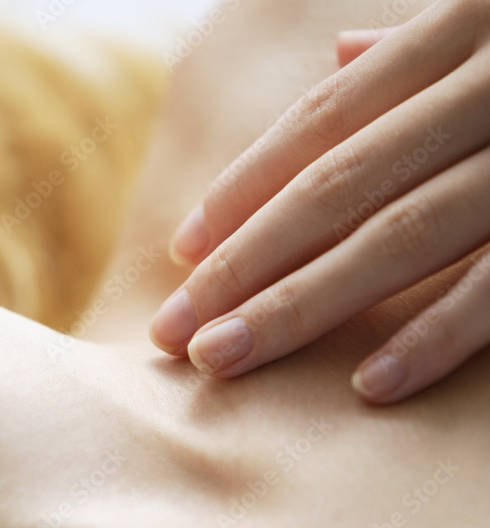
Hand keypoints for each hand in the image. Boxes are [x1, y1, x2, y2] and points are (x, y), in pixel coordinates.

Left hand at [148, 0, 489, 404]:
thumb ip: (423, 39)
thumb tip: (344, 55)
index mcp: (466, 32)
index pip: (325, 123)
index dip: (248, 187)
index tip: (185, 251)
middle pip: (337, 189)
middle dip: (245, 265)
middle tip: (173, 331)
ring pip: (400, 239)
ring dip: (304, 308)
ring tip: (227, 361)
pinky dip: (440, 336)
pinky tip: (367, 387)